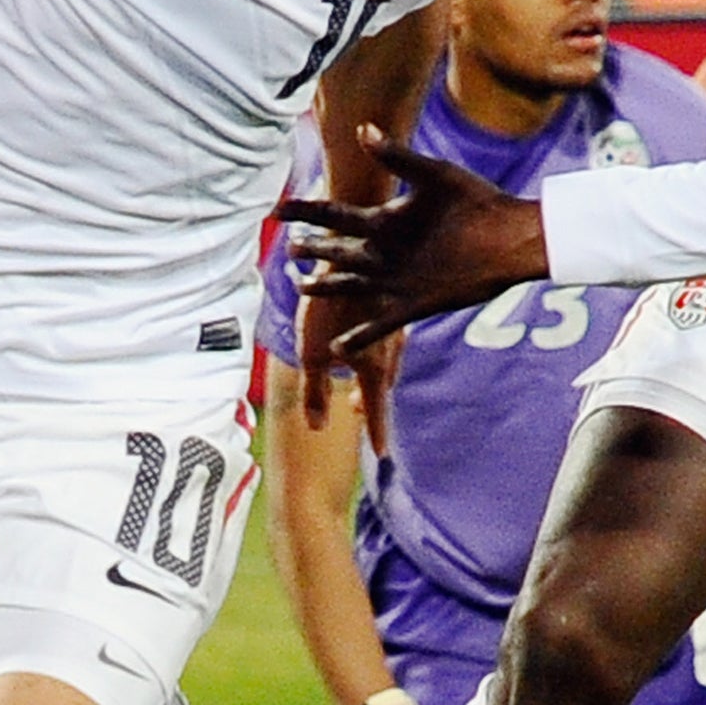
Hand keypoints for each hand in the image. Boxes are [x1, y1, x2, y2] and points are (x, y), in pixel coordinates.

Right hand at [284, 124, 547, 356]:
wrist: (511, 238)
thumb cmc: (476, 201)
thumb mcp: (434, 177)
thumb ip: (397, 157)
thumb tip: (364, 129)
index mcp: (384, 221)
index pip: (334, 215)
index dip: (305, 211)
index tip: (278, 207)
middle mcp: (384, 251)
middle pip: (337, 252)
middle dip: (312, 250)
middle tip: (289, 247)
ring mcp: (396, 279)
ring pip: (350, 286)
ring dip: (328, 287)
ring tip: (304, 289)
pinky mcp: (415, 304)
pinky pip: (380, 324)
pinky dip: (360, 338)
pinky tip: (339, 350)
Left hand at [295, 286, 403, 454]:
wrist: (353, 249)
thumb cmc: (328, 302)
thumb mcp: (311, 352)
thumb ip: (316, 392)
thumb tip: (317, 428)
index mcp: (374, 366)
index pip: (378, 409)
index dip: (378, 433)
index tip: (382, 454)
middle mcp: (390, 350)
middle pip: (384, 386)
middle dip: (374, 403)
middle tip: (360, 412)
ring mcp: (394, 326)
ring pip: (389, 362)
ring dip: (374, 377)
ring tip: (359, 380)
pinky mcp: (392, 305)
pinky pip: (388, 339)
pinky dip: (377, 351)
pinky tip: (366, 341)